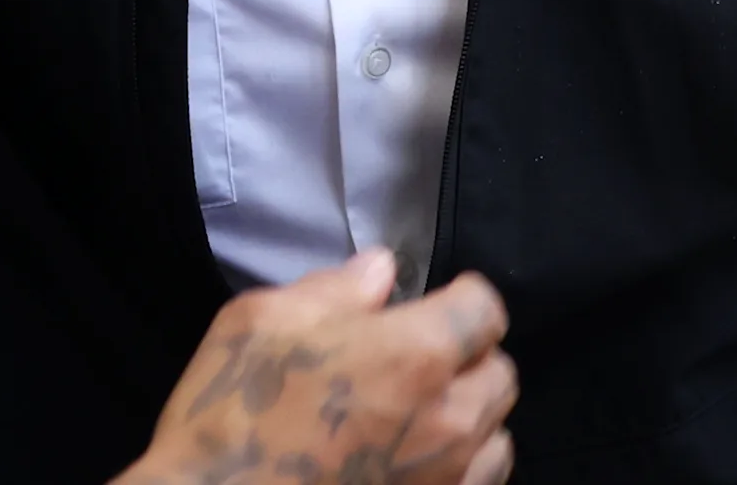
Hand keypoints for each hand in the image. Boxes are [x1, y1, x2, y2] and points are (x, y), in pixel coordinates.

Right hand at [113, 251, 514, 484]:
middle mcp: (450, 418)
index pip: (484, 309)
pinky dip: (464, 463)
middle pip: (502, 373)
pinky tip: (420, 458)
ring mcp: (448, 476)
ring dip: (471, 413)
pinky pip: (480, 482)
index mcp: (415, 354)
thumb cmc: (234, 410)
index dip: (462, 296)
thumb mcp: (263, 321)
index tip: (436, 299)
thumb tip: (381, 272)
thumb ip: (334, 289)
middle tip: (422, 354)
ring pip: (497, 433)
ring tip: (425, 411)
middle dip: (470, 355)